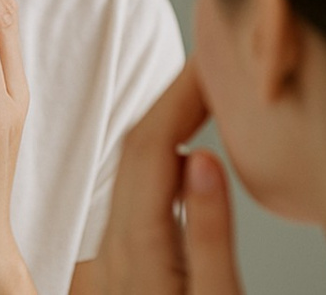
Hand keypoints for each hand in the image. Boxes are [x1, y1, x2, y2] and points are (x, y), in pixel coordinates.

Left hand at [85, 61, 242, 293]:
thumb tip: (203, 159)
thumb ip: (209, 237)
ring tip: (204, 91)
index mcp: (138, 249)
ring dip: (164, 122)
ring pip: (130, 168)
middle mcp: (114, 246)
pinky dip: (159, 155)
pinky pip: (133, 192)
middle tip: (212, 61)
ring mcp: (113, 256)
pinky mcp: (121, 267)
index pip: (153, 146)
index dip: (181, 93)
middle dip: (173, 95)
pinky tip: (183, 152)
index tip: (211, 58)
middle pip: (136, 148)